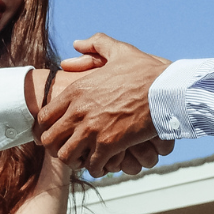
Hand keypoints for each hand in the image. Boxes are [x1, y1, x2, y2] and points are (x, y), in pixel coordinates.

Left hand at [38, 34, 170, 172]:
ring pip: (66, 156)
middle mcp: (79, 111)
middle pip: (49, 140)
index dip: (48, 129)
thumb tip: (76, 44)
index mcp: (77, 90)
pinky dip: (97, 169)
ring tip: (87, 158)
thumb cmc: (147, 71)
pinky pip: (92, 166)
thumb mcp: (120, 51)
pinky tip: (106, 164)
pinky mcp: (109, 145)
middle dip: (57, 148)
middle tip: (70, 149)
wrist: (169, 89)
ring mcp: (92, 129)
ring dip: (76, 160)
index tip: (59, 133)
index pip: (44, 117)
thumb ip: (96, 44)